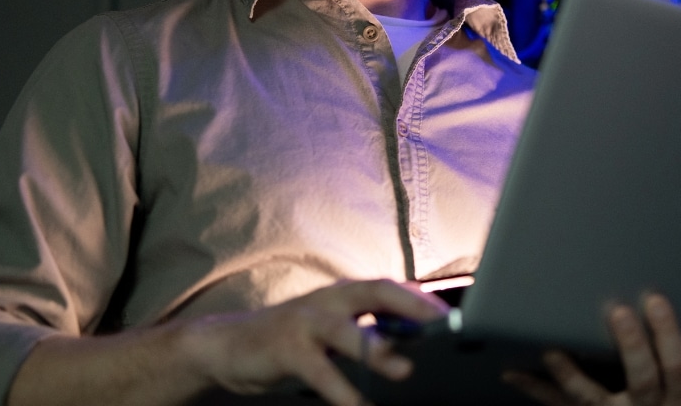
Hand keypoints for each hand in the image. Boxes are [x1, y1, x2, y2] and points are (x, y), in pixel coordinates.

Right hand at [185, 278, 447, 405]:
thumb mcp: (333, 327)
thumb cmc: (292, 337)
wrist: (227, 346)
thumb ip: (369, 327)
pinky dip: (343, 393)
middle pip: (376, 293)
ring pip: (346, 331)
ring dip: (376, 350)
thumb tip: (416, 340)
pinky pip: (320, 373)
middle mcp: (329, 300)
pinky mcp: (287, 350)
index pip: (392, 287)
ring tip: (404, 370)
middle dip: (411, 307)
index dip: (423, 299)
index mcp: (345, 292)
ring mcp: (306, 322)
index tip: (453, 317)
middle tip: (442, 327)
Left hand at [504, 294, 680, 405]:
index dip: (667, 337)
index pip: (676, 366)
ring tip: (552, 349)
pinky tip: (512, 371)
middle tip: (616, 312)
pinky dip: (536, 390)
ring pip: (590, 397)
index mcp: (679, 398)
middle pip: (641, 377)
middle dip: (630, 346)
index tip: (656, 300)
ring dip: (570, 373)